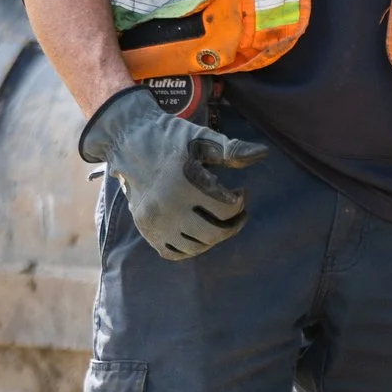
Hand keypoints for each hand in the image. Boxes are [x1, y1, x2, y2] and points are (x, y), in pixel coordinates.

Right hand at [78, 86, 271, 260]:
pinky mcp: (145, 229)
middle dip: (233, 225)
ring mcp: (155, 222)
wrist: (129, 140)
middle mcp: (168, 207)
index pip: (226, 208)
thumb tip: (263, 153)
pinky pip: (173, 253)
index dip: (241, 202)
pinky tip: (199, 232)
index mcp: (185, 183)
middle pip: (213, 233)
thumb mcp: (202, 139)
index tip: (242, 191)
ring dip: (215, 237)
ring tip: (221, 222)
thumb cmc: (171, 137)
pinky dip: (191, 248)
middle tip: (239, 213)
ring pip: (195, 247)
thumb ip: (232, 150)